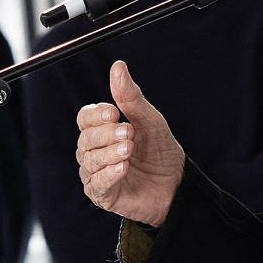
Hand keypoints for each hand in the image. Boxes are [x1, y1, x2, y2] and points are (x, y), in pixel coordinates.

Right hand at [75, 60, 184, 225]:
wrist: (177, 184)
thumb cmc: (160, 151)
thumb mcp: (149, 120)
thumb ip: (131, 97)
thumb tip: (118, 66)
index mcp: (102, 131)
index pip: (85, 118)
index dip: (96, 115)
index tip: (114, 112)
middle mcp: (94, 152)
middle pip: (85, 139)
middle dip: (107, 134)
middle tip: (129, 133)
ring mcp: (96, 174)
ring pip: (90, 161)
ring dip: (110, 153)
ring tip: (130, 149)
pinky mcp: (103, 195)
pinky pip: (97, 184)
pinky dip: (109, 174)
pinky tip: (123, 168)